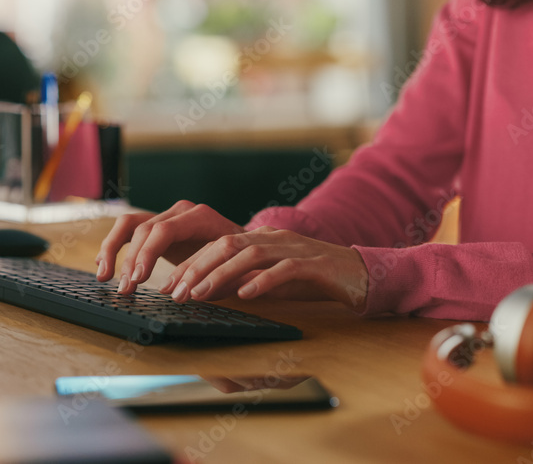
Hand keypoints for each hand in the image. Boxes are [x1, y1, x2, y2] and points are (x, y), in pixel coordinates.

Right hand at [94, 200, 244, 293]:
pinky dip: (115, 246)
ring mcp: (167, 215)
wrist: (242, 246)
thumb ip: (216, 277)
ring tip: (106, 278)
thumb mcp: (234, 268)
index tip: (138, 278)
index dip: (148, 254)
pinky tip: (104, 264)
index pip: (164, 231)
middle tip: (125, 289)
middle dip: (130, 260)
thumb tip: (192, 292)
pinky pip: (129, 230)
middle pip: (144, 229)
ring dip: (114, 251)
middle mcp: (181, 211)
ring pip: (131, 226)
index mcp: (200, 217)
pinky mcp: (157, 225)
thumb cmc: (239, 259)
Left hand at [159, 226, 368, 309]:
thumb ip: (240, 282)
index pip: (217, 245)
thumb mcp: (271, 281)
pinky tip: (246, 295)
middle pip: (227, 245)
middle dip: (197, 268)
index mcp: (262, 238)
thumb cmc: (313, 280)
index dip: (191, 264)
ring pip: (250, 254)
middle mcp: (274, 238)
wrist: (363, 275)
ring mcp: (295, 248)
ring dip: (221, 274)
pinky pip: (285, 269)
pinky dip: (263, 281)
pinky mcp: (315, 264)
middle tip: (176, 292)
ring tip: (200, 294)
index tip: (170, 284)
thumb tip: (205, 292)